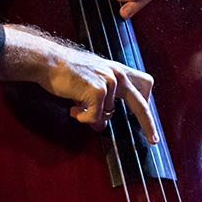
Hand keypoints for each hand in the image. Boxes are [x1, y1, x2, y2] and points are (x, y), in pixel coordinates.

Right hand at [0, 25, 157, 142]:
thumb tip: (102, 124)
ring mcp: (108, 82)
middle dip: (148, 124)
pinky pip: (94, 118)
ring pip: (108, 115)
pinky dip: (82, 118)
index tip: (149, 118)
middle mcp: (116, 74)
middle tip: (153, 140)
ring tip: (76, 104)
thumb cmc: (65, 70)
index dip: (147, 101)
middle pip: (140, 104)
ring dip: (92, 116)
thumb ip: (102, 98)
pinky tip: (72, 107)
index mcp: (117, 69)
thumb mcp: (90, 78)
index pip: (144, 83)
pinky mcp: (97, 91)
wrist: (48, 61)